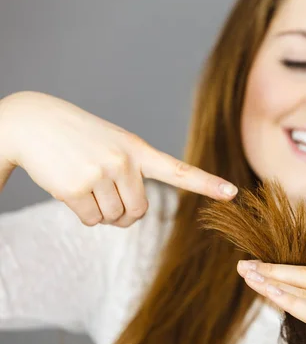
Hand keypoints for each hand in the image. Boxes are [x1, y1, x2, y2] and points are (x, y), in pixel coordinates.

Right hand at [0, 91, 237, 226]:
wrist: (34, 122)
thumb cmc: (80, 137)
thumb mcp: (115, 145)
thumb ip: (133, 176)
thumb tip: (131, 218)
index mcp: (139, 150)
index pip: (179, 170)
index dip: (207, 183)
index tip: (233, 192)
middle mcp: (124, 161)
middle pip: (139, 212)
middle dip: (124, 211)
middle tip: (105, 189)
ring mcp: (101, 173)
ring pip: (115, 219)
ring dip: (101, 211)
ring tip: (85, 181)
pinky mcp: (76, 188)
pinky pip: (92, 221)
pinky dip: (83, 213)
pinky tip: (70, 187)